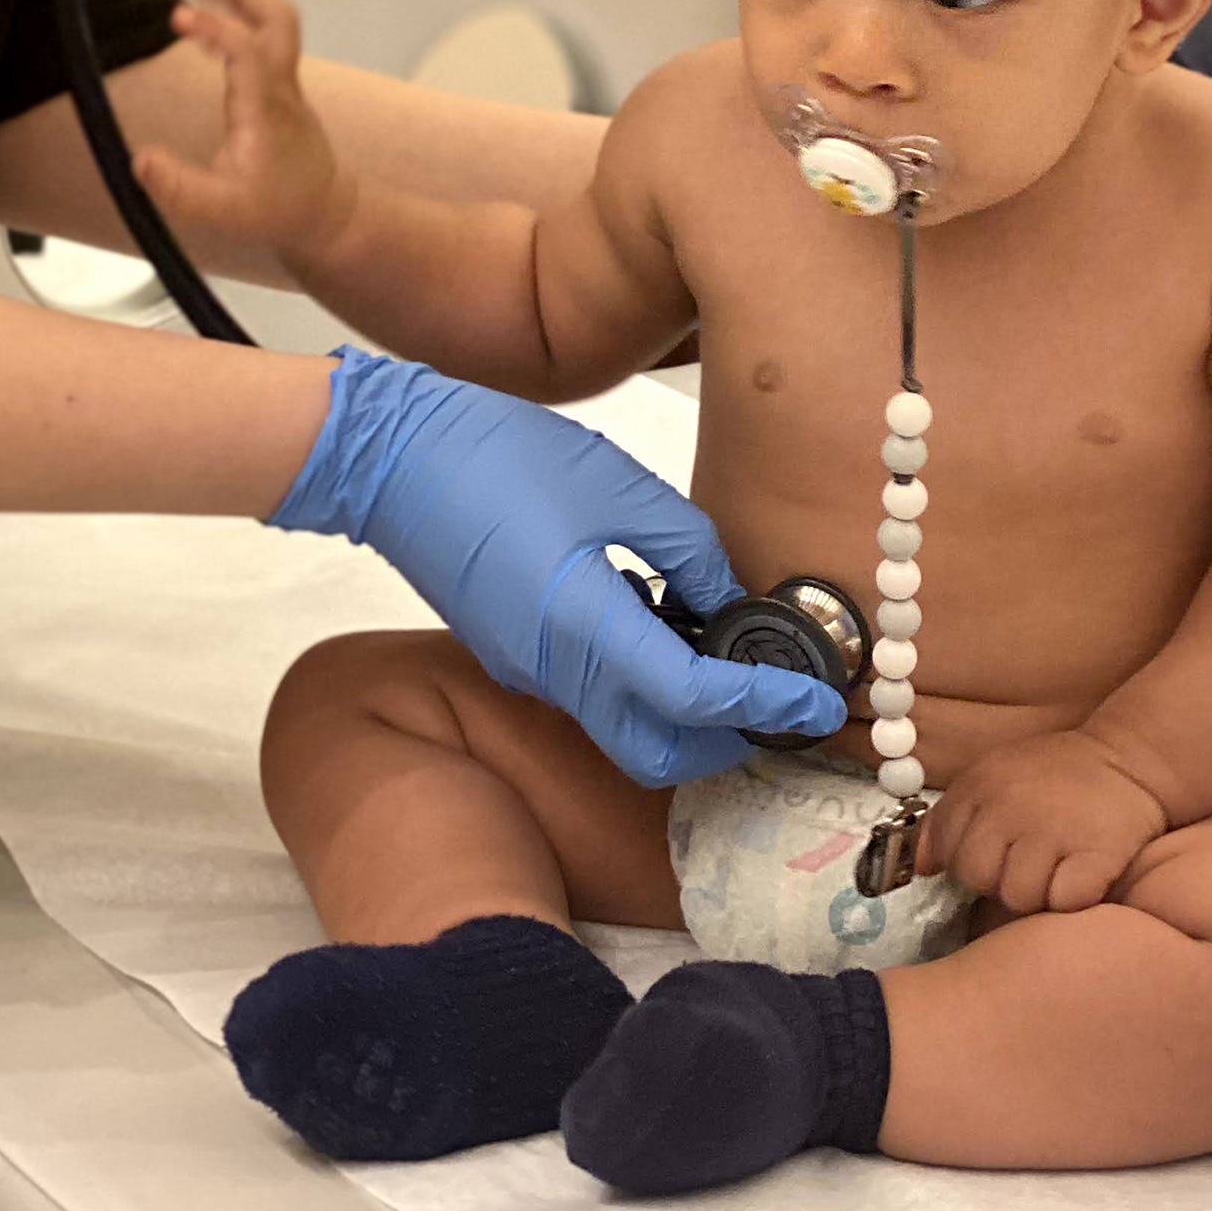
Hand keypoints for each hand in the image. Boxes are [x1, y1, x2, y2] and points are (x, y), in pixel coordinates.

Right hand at [133, 0, 356, 265]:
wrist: (324, 211)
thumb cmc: (278, 208)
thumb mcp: (224, 211)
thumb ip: (180, 189)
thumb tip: (140, 160)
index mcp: (264, 109)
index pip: (249, 51)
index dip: (217, 27)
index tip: (179, 19)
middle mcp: (279, 86)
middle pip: (280, 17)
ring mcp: (284, 81)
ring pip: (278, 19)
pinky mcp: (280, 83)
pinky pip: (268, 33)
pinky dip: (241, 12)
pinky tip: (206, 18)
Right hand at [267, 346, 848, 785]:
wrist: (393, 458)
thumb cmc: (503, 457)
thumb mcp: (618, 487)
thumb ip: (688, 552)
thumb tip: (731, 601)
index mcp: (583, 628)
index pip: (694, 701)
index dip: (765, 705)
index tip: (818, 701)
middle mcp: (553, 671)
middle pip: (656, 754)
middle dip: (725, 740)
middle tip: (773, 694)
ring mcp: (527, 670)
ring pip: (623, 730)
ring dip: (683, 712)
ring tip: (729, 650)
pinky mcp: (513, 655)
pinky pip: (590, 692)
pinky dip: (640, 679)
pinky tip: (661, 618)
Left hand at [916, 727, 1169, 914]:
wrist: (1128, 760)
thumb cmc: (1055, 775)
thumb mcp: (992, 777)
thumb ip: (951, 817)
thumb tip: (920, 866)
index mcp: (979, 786)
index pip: (946, 849)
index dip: (967, 860)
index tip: (995, 853)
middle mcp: (1009, 807)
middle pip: (977, 877)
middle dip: (997, 880)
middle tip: (1029, 863)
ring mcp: (1052, 831)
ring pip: (1018, 897)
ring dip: (1037, 894)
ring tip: (1057, 869)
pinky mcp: (1095, 855)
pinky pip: (1063, 901)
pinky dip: (1072, 898)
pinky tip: (1081, 877)